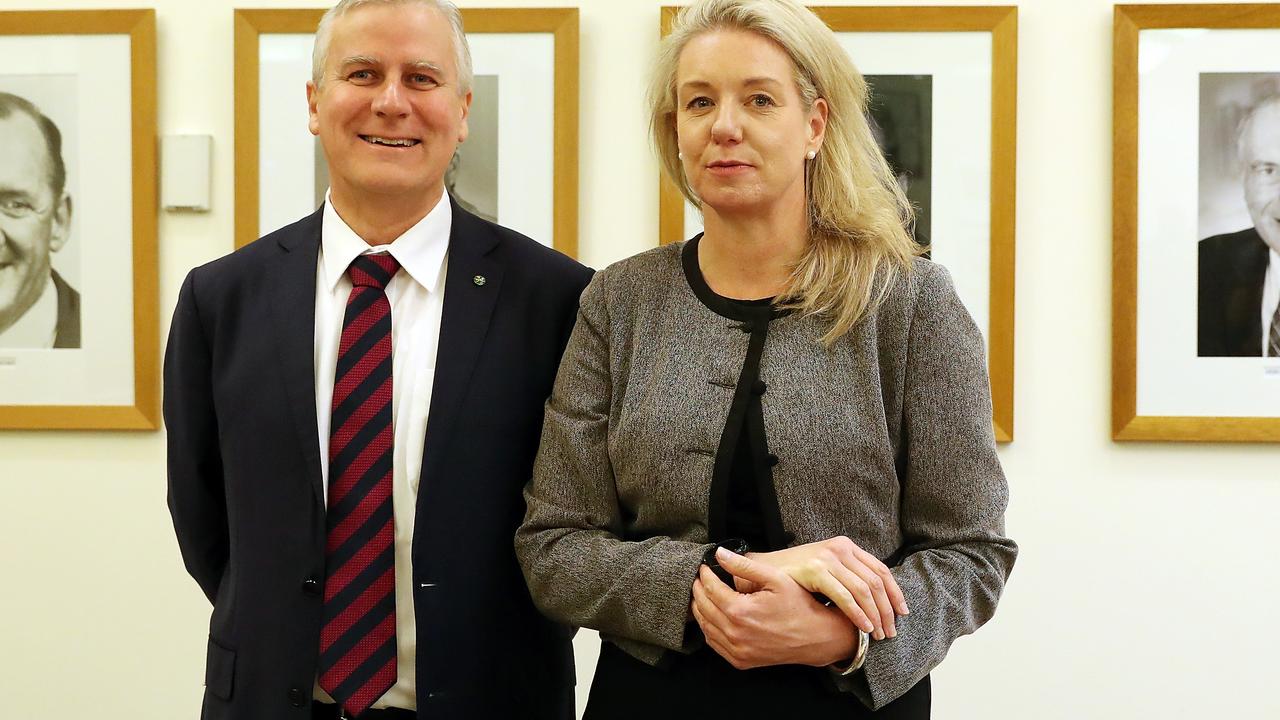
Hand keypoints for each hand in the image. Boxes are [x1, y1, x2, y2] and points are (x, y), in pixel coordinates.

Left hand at [691, 547, 858, 668]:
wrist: (816, 637)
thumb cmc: (799, 605)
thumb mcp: (775, 578)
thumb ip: (744, 566)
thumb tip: (721, 554)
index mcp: (740, 612)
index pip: (710, 589)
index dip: (705, 575)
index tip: (704, 566)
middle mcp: (735, 634)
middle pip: (703, 608)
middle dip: (698, 590)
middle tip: (700, 578)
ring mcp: (737, 650)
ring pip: (705, 627)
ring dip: (700, 609)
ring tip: (702, 594)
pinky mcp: (741, 660)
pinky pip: (714, 644)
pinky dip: (708, 628)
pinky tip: (711, 617)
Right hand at [744, 536, 907, 639]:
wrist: (762, 569)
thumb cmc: (794, 575)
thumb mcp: (826, 571)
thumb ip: (848, 578)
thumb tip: (876, 603)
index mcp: (846, 546)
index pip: (880, 570)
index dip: (895, 593)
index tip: (902, 612)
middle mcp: (840, 548)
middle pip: (876, 581)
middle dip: (887, 609)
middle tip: (890, 631)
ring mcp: (827, 558)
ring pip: (864, 590)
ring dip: (875, 615)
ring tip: (877, 634)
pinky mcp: (816, 570)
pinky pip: (845, 596)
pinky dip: (858, 614)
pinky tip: (863, 627)